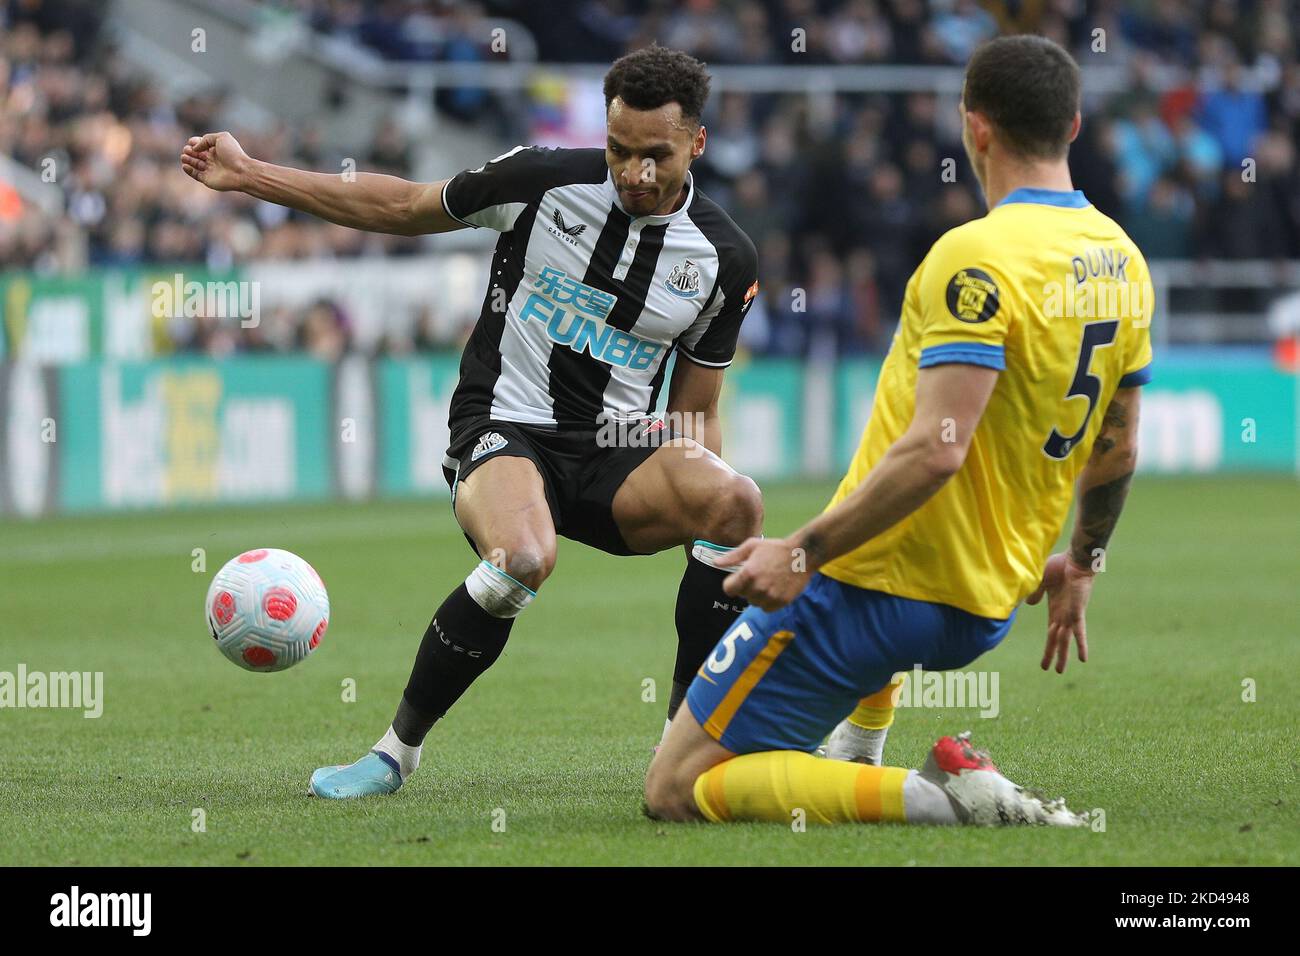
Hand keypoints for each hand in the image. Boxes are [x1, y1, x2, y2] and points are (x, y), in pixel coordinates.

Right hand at [180, 132, 251, 191]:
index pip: (203, 145)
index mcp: (217, 149)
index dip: (195, 143)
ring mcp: (211, 170)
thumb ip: (206, 139)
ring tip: (184, 156)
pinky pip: (196, 175)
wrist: (241, 172)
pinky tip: (185, 166)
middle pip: (198, 154)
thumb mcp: (221, 138)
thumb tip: (195, 148)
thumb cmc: (233, 153)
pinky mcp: (208, 180)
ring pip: (196, 164)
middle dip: (190, 151)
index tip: (190, 141)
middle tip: (186, 150)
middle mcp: (214, 159)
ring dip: (188, 160)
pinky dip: (189, 171)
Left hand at [719, 536, 809, 611]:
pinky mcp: (781, 602)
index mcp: (748, 573)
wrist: (802, 554)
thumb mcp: (752, 546)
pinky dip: (768, 601)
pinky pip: (766, 608)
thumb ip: (732, 557)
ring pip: (754, 603)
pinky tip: (774, 588)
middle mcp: (758, 588)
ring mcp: (770, 596)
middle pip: (742, 596)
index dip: (732, 583)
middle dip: (746, 587)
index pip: (728, 589)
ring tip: (767, 581)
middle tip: (758, 575)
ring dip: (757, 595)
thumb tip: (715, 563)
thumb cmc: (775, 548)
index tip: (739, 578)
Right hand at [1026, 552, 1093, 673]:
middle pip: (1057, 640)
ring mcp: (1071, 615)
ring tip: (1059, 671)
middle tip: (1051, 670)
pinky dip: (1080, 645)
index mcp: (1056, 609)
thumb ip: (1036, 593)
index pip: (1051, 632)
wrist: (1076, 558)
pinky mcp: (1077, 612)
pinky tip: (1083, 659)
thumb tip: (1030, 604)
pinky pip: (1079, 632)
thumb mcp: (1042, 580)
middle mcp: (1064, 615)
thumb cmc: (1060, 565)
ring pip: (1065, 640)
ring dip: (1063, 655)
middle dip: (1053, 655)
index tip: (1045, 658)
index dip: (1048, 645)